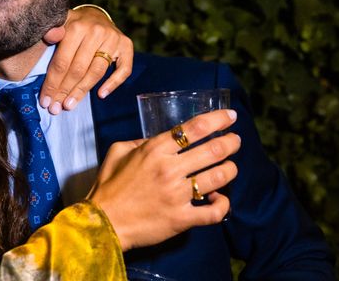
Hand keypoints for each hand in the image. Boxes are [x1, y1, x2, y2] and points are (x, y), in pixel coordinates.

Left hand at [40, 6, 133, 113]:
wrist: (96, 15)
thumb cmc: (73, 26)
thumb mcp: (58, 24)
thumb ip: (51, 31)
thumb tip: (50, 37)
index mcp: (76, 27)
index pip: (62, 61)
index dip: (53, 83)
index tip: (45, 101)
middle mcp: (96, 32)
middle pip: (78, 69)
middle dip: (65, 91)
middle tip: (56, 108)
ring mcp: (113, 39)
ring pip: (96, 72)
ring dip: (82, 91)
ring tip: (70, 105)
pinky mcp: (126, 45)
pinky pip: (123, 70)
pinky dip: (113, 84)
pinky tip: (101, 94)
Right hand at [88, 109, 239, 250]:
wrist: (103, 222)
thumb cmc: (109, 186)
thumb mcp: (118, 152)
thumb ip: (140, 141)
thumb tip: (158, 139)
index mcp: (154, 150)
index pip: (194, 129)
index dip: (217, 120)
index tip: (230, 117)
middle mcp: (169, 169)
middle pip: (213, 150)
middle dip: (231, 142)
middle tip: (235, 140)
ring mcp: (177, 195)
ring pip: (218, 177)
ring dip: (230, 169)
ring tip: (230, 167)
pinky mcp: (182, 219)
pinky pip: (214, 212)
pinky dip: (222, 204)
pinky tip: (219, 198)